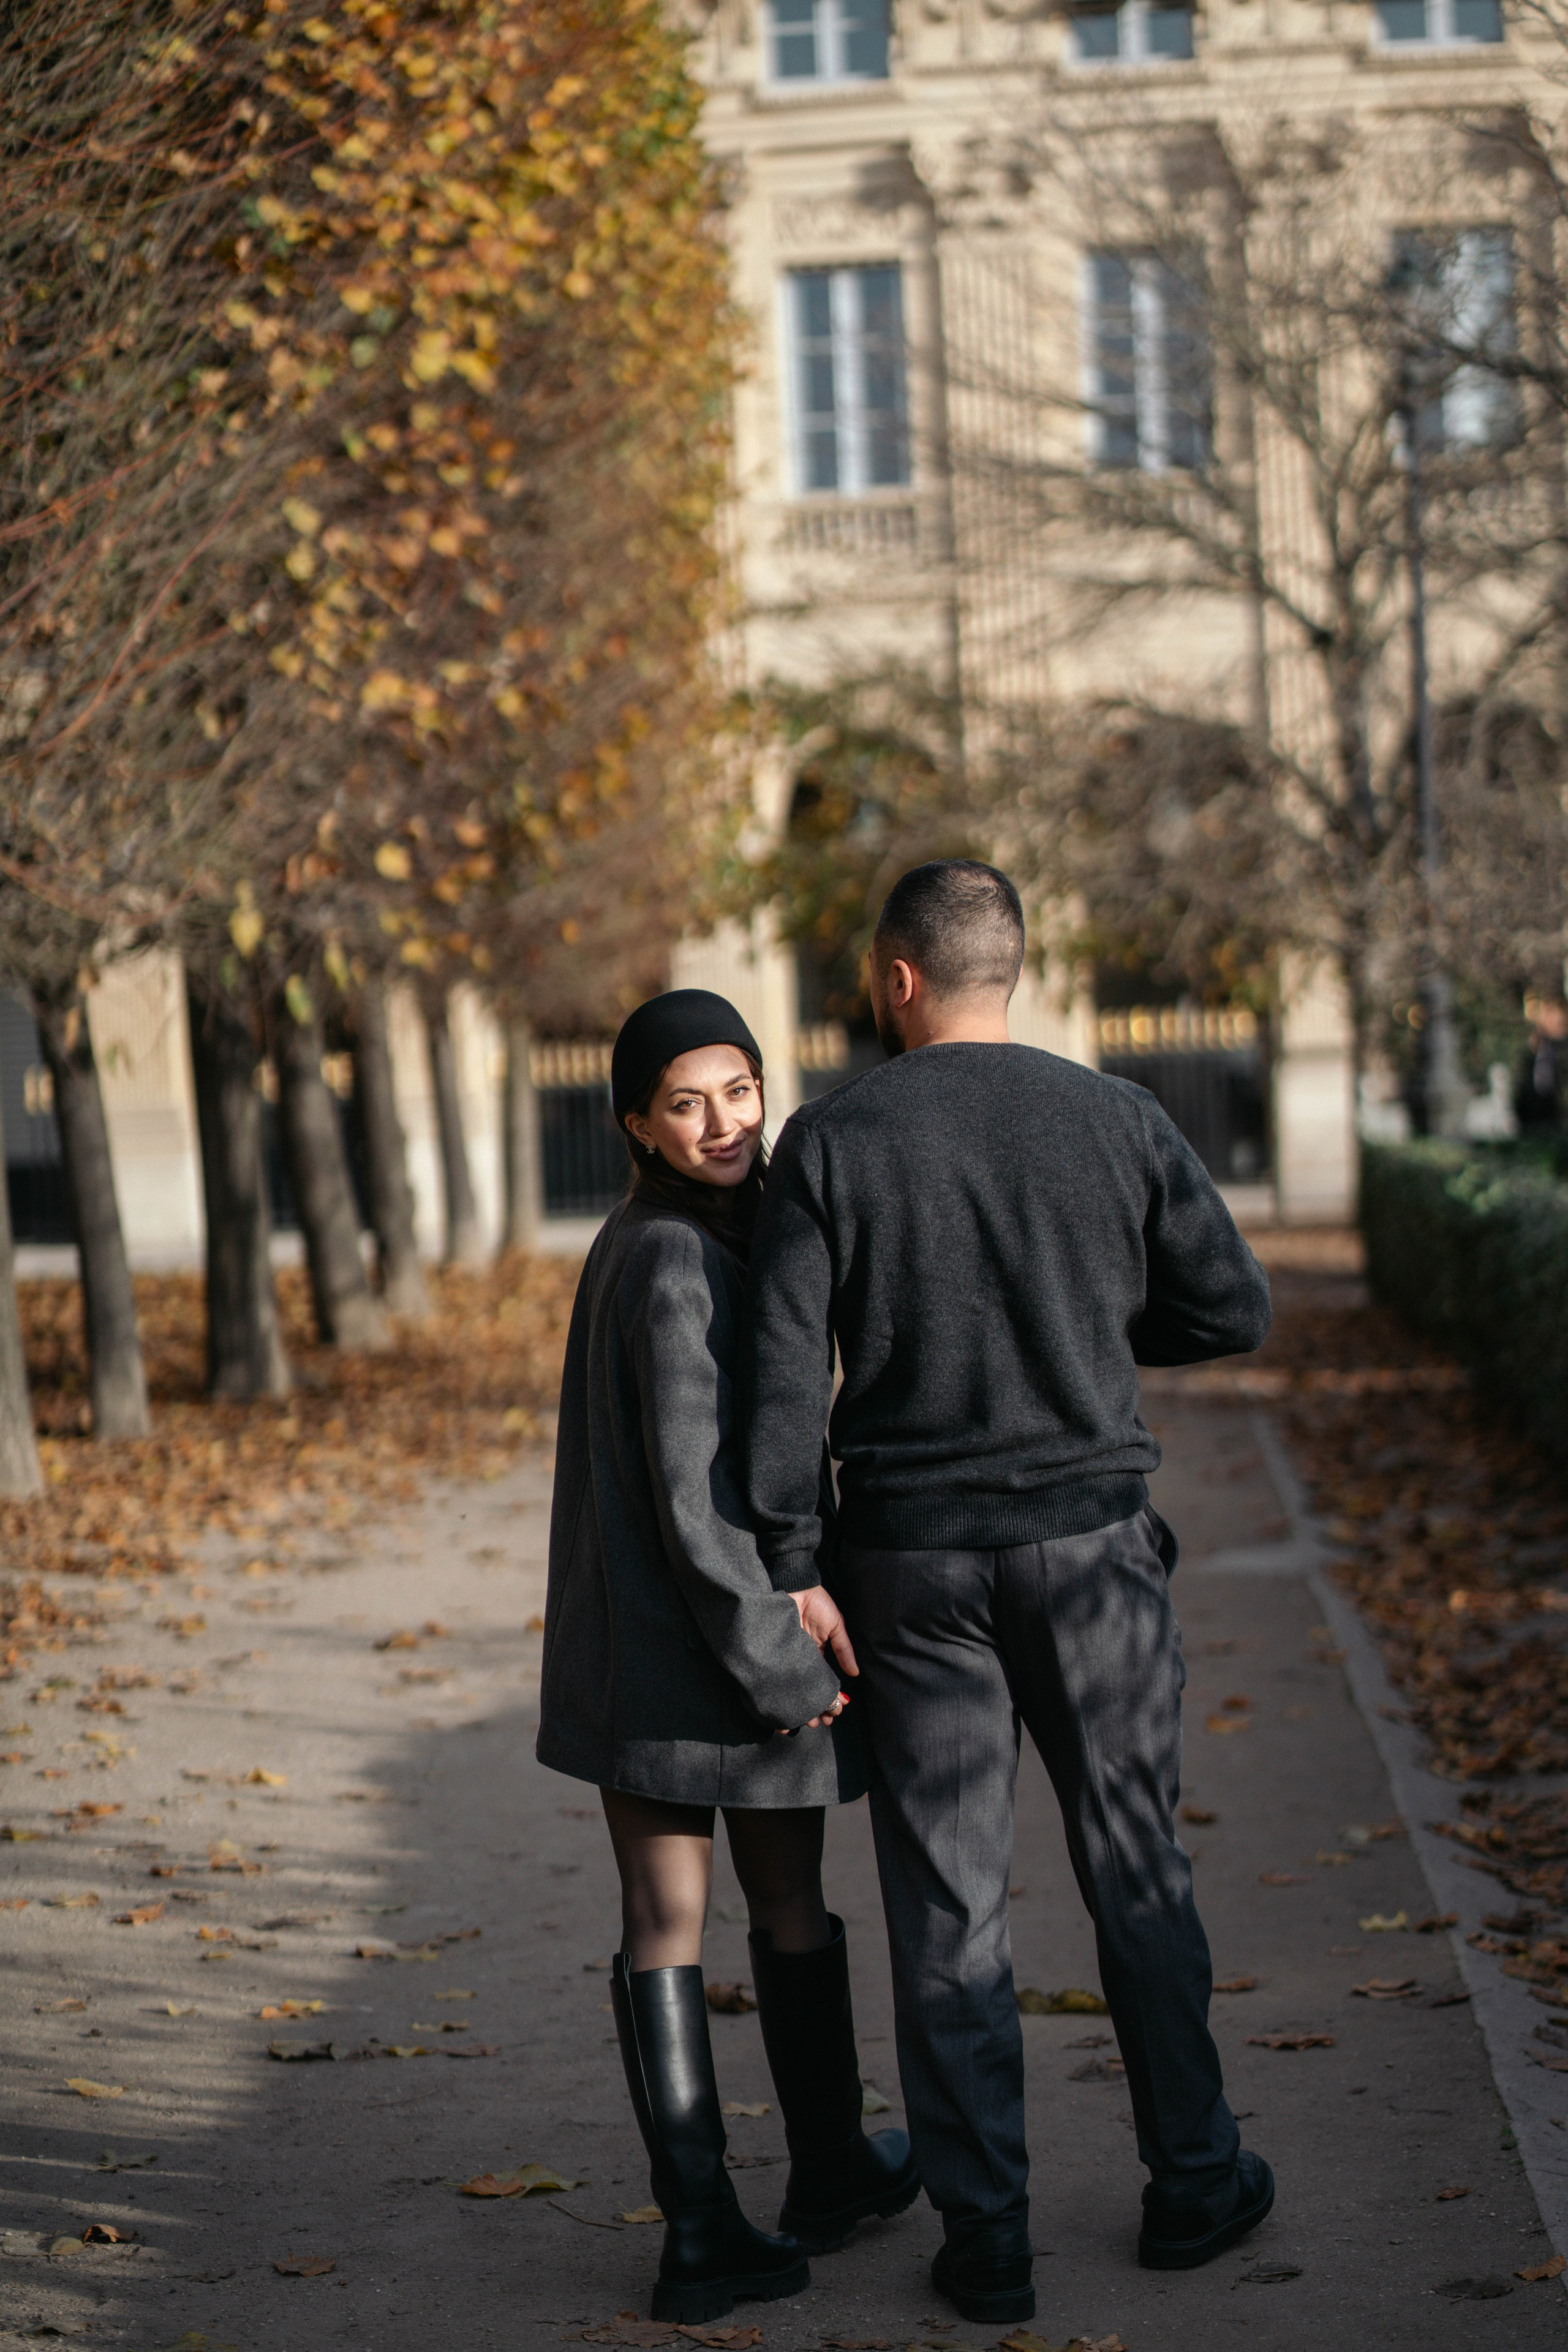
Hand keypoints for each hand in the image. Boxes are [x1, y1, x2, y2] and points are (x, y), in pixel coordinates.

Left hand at [779, 1586, 856, 1732]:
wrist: (794, 1586)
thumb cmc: (817, 1603)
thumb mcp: (836, 1626)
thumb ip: (844, 1649)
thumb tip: (855, 1674)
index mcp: (817, 1653)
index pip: (824, 1682)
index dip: (830, 1698)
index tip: (835, 1714)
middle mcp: (802, 1659)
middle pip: (808, 1688)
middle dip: (815, 1707)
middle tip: (819, 1723)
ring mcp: (788, 1657)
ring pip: (794, 1687)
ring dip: (800, 1704)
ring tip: (806, 1721)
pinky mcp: (776, 1655)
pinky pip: (779, 1677)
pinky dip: (782, 1691)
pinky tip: (786, 1706)